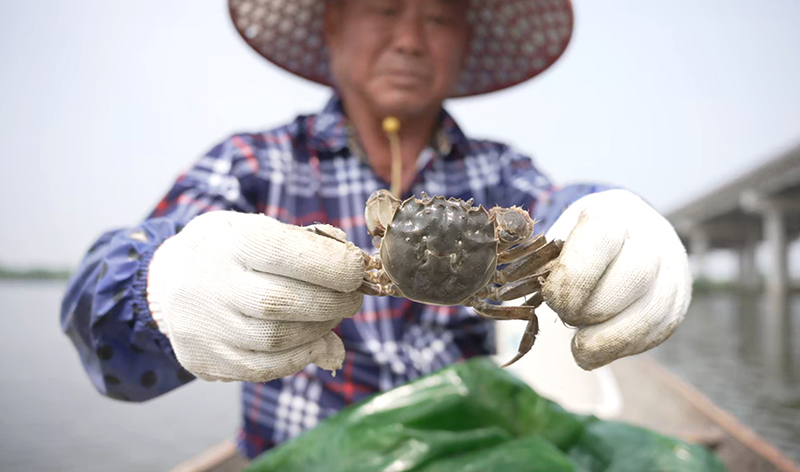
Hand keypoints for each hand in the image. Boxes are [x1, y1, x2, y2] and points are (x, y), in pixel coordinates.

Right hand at [146, 211, 364, 381]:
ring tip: (331, 316)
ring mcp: (206, 327)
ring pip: (276, 339)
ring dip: (320, 330)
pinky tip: (316, 342)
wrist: (166, 278)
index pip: (286, 253)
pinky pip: (262, 369)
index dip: (333, 265)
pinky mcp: (206, 359)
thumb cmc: (228, 248)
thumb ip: (307, 246)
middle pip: (283, 303)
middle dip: (333, 302)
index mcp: (231, 242)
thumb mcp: (257, 227)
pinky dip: (299, 358)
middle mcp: (213, 285)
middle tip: (352, 298)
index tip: (357, 269)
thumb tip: (355, 278)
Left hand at [542, 190, 690, 369]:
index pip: (601, 240)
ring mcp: (673, 270)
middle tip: (566, 315)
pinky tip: (597, 348)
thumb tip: (513, 290)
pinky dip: (621, 348)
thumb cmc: (581, 238)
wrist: (630, 229)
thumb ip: (542, 260)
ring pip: (653, 312)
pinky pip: (658, 332)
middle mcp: (652, 238)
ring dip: (608, 339)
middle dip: (590, 309)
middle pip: (633, 277)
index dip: (573, 277)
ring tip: (580, 346)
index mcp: (613, 213)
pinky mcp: (678, 301)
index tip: (551, 297)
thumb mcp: (559, 235)